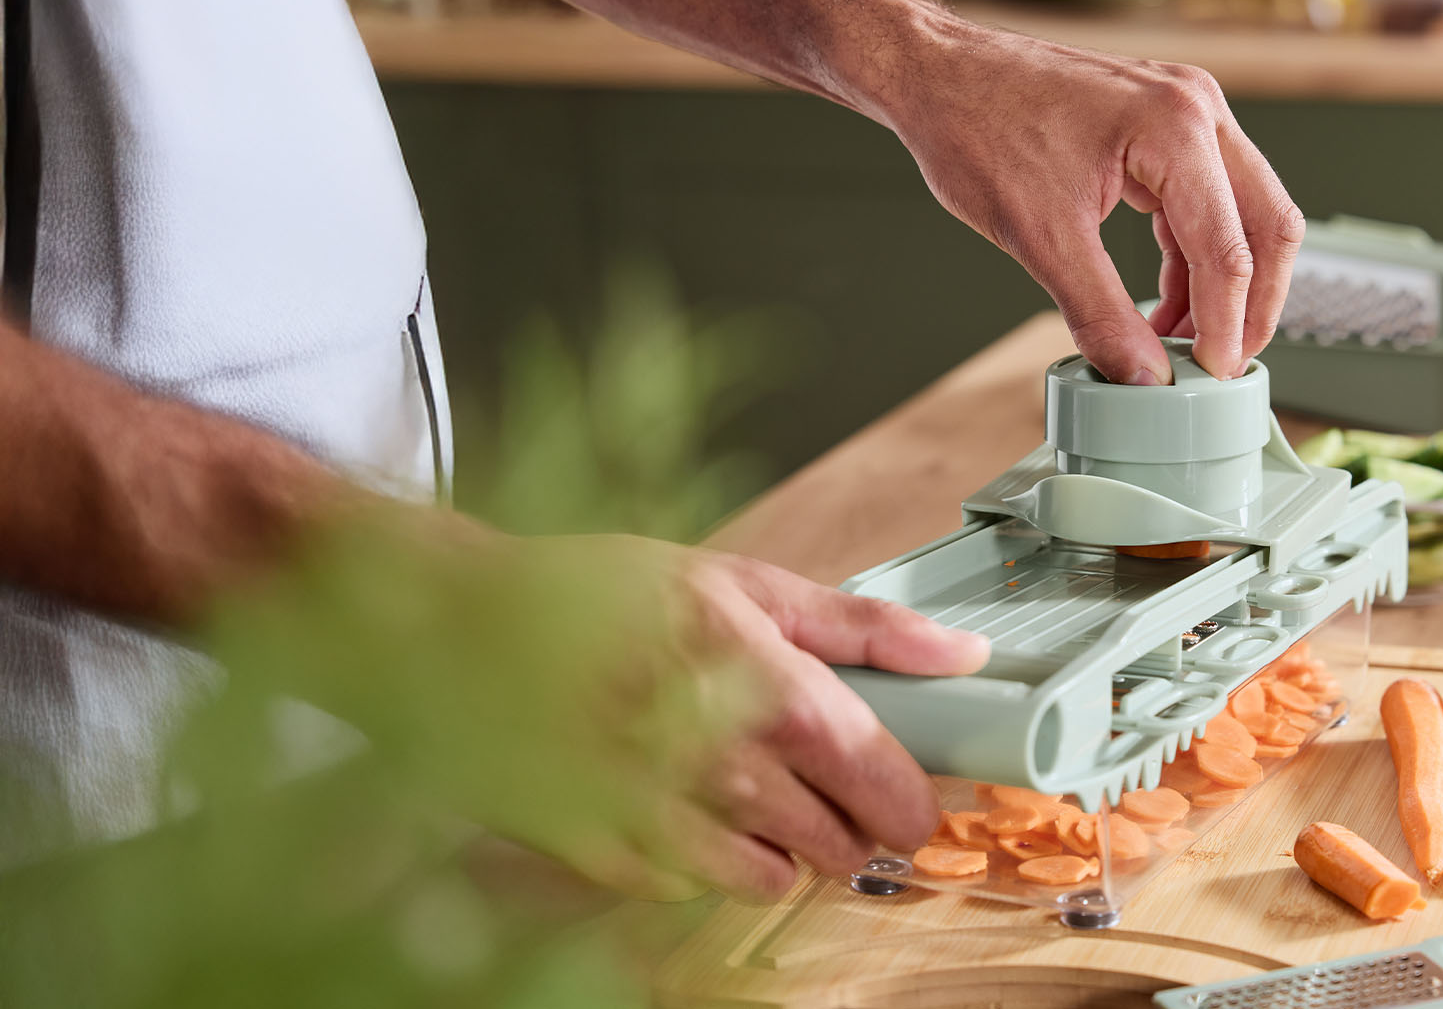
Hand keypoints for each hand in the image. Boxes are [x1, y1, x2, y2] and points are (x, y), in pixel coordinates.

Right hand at [217, 525, 987, 905]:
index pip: (881, 780)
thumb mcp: (742, 582)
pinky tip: (684, 807)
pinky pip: (693, 889)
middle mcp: (719, 764)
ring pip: (773, 878)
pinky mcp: (604, 856)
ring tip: (753, 794)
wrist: (452, 628)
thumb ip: (863, 627)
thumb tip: (961, 653)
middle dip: (848, 823)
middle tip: (824, 785)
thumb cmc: (593, 592)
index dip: (909, 800)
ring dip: (783, 849)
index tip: (909, 800)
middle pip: (838, 844)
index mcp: (766, 687)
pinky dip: (704, 860)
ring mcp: (659, 819)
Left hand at [875, 20, 1304, 384]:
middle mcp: (1195, 110)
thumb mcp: (1040, 236)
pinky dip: (1193, 259)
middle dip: (1252, 305)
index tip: (1213, 377)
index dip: (1226, 326)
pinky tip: (1165, 304)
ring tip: (1184, 343)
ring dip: (1223, 285)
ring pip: (1244, 215)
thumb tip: (1144, 376)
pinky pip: (1206, 203)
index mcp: (1174, 128)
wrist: (938, 76)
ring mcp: (1186, 114)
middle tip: (1222, 363)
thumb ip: (1100, 313)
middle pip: (1268, 225)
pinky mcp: (1166, 128)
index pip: (1229, 249)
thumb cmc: (976, 125)